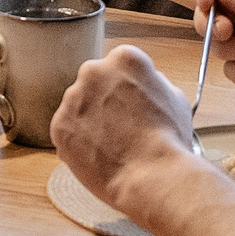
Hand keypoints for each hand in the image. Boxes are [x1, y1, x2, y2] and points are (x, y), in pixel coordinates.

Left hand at [50, 45, 197, 210]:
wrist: (153, 176)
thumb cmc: (168, 141)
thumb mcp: (175, 99)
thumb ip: (153, 84)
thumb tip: (143, 87)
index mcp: (125, 59)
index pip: (120, 66)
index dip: (127, 87)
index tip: (131, 102)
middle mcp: (94, 71)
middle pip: (95, 82)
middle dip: (104, 100)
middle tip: (120, 125)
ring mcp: (73, 99)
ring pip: (78, 106)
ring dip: (89, 120)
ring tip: (111, 144)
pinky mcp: (59, 126)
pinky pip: (67, 130)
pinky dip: (78, 141)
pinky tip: (98, 154)